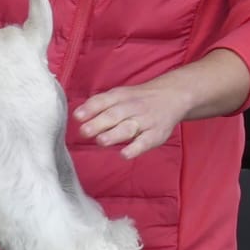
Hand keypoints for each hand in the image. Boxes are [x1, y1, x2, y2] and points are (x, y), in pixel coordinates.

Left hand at [74, 79, 190, 159]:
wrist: (172, 96)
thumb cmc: (138, 99)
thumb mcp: (119, 95)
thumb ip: (99, 105)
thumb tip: (77, 116)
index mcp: (120, 96)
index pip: (103, 101)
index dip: (90, 108)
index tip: (77, 116)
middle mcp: (132, 107)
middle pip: (114, 115)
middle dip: (98, 123)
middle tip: (84, 132)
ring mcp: (145, 121)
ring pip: (128, 128)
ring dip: (114, 135)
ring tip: (101, 141)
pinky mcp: (156, 134)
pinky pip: (145, 142)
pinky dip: (135, 148)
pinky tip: (124, 154)